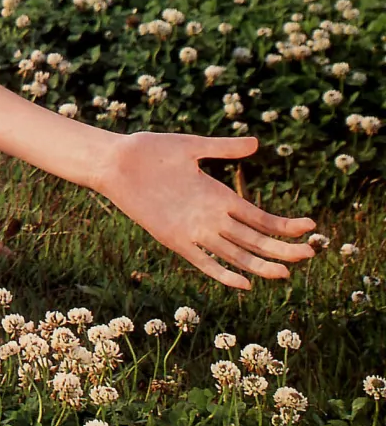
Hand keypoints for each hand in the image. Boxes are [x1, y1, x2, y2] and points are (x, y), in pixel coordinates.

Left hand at [99, 131, 315, 289]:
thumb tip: (257, 144)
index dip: (285, 225)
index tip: (311, 227)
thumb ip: (223, 148)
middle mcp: (211, 216)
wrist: (115, 162)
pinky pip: (203, 262)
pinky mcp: (174, 239)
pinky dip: (222, 273)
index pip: (260, 217)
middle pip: (255, 239)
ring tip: (287, 274)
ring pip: (235, 254)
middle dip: (283, 248)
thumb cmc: (151, 150)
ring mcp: (194, 230)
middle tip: (311, 254)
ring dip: (260, 264)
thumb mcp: (192, 147)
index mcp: (218, 195)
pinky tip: (243, 282)